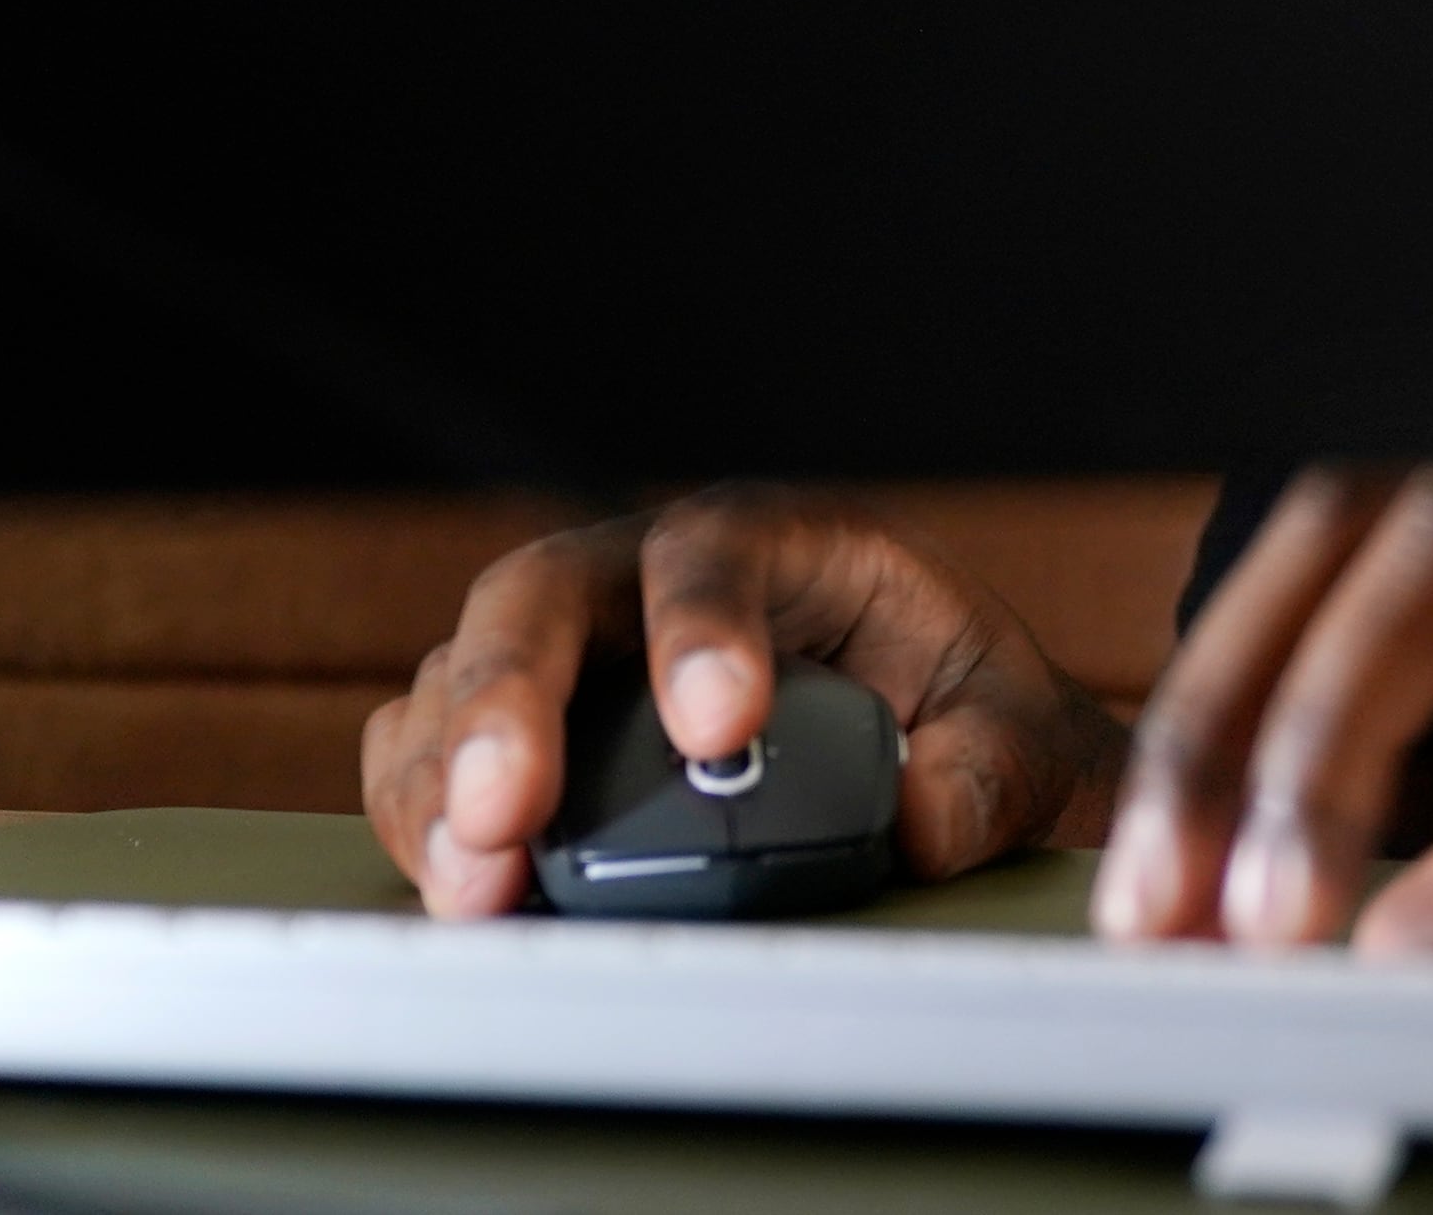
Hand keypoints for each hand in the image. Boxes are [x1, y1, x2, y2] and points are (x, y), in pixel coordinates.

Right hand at [362, 485, 1134, 917]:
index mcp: (782, 543)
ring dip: (444, 782)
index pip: (717, 549)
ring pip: (459, 674)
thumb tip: (919, 823)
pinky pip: (431, 755)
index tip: (721, 730)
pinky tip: (459, 889)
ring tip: (475, 885)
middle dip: (510, 702)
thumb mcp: (1009, 729)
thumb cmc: (957, 707)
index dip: (703, 628)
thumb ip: (980, 773)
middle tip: (508, 814)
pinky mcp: (520, 734)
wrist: (928, 739)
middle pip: (542, 596)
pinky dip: (423, 822)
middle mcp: (648, 577)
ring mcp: (572, 652)